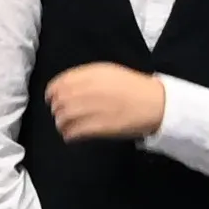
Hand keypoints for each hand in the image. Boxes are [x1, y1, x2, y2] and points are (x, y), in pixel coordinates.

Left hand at [44, 63, 171, 143]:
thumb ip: (87, 77)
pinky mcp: (99, 127)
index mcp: (92, 74)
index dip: (52, 93)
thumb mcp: (109, 72)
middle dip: (57, 109)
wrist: (155, 103)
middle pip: (59, 101)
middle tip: (60, 115)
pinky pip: (74, 132)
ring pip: (63, 117)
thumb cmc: (133, 88)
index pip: (60, 83)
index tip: (52, 99)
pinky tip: (72, 136)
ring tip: (66, 127)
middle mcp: (89, 89)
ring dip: (61, 123)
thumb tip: (65, 87)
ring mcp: (93, 108)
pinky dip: (69, 135)